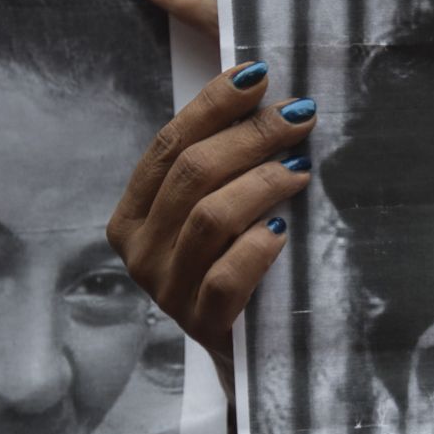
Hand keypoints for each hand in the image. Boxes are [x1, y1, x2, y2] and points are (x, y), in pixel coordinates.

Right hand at [107, 61, 313, 379]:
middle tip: (299, 116)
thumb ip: (217, 159)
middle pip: (191, 174)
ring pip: (209, 217)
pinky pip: (226, 277)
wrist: (249, 357)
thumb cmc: (235, 269)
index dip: (212, 105)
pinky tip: (284, 229)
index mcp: (133, 216)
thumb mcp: (216, 212)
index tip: (259, 75)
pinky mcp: (201, 326)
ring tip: (300, 167)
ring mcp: (167, 292)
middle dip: (249, 136)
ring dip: (261, 183)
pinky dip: (257, 247)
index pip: (168, 145)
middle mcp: (139, 253)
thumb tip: (254, 83)